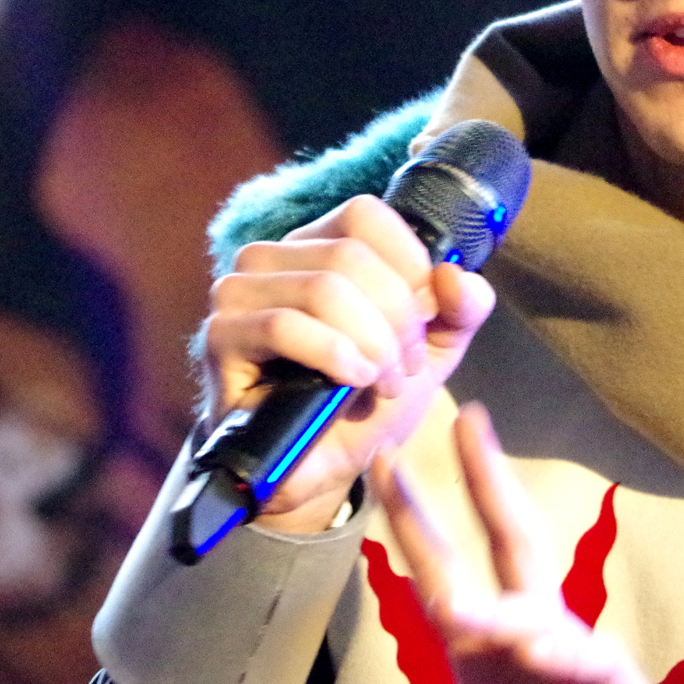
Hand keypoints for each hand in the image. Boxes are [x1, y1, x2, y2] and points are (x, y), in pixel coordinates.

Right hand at [200, 195, 495, 531]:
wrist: (323, 467)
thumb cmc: (369, 398)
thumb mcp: (434, 348)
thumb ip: (462, 306)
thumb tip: (454, 273)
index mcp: (317, 243)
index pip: (366, 215)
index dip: (409, 265)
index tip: (425, 319)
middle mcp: (271, 257)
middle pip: (350, 256)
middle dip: (396, 318)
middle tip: (406, 367)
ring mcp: (238, 294)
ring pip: (323, 289)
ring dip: (370, 342)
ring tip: (383, 382)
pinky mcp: (221, 337)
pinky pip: (284, 326)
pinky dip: (333, 353)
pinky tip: (353, 382)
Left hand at [373, 404, 647, 683]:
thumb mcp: (487, 670)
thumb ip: (467, 633)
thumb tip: (422, 609)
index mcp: (498, 628)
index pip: (449, 564)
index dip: (416, 513)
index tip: (386, 459)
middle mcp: (537, 627)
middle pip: (513, 543)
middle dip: (489, 481)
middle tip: (467, 421)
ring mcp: (573, 654)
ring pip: (535, 623)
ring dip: (495, 616)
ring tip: (455, 612)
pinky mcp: (611, 679)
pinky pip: (589, 665)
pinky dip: (568, 658)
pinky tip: (541, 648)